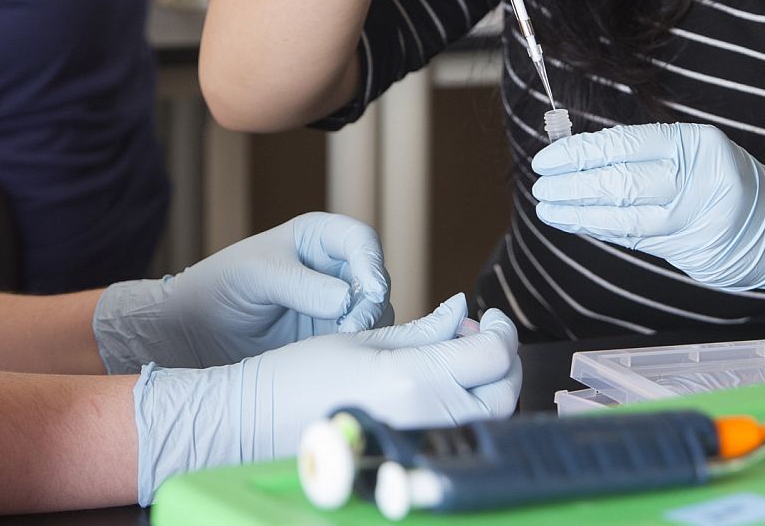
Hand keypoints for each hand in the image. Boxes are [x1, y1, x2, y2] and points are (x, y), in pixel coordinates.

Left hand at [94, 212, 391, 373]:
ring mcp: (336, 304)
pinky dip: (356, 348)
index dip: (371, 262)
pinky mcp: (331, 337)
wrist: (196, 332)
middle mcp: (334, 269)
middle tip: (354, 326)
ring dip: (366, 327)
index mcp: (318, 238)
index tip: (369, 290)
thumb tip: (348, 299)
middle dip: (371, 301)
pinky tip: (336, 358)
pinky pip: (359, 341)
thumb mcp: (257, 276)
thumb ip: (301, 285)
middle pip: (375, 279)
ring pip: (374, 313)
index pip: (360, 240)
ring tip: (341, 343)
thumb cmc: (220, 287)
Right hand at [132, 294, 521, 504]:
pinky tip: (444, 387)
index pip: (493, 355)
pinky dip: (470, 407)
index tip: (487, 316)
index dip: (500, 331)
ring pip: (492, 417)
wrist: (259, 421)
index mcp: (414, 379)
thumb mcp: (363, 338)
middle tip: (481, 334)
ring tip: (460, 358)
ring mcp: (422, 442)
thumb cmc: (299, 374)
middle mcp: (427, 417)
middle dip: (504, 359)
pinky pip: (463, 433)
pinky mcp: (413, 455)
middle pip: (505, 393)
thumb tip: (460, 310)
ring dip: (490, 385)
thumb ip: (422, 329)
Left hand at [531, 122, 764, 308]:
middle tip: (539, 185)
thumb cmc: (726, 178)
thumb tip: (581, 155)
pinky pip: (634, 239)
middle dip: (572, 185)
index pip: (624, 146)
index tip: (548, 159)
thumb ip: (647, 152)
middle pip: (620, 183)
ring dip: (578, 213)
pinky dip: (600, 229)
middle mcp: (697, 182)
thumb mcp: (697, 149)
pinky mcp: (691, 253)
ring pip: (624, 217)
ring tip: (547, 208)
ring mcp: (695, 221)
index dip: (580, 154)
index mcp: (696, 145)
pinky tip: (574, 223)